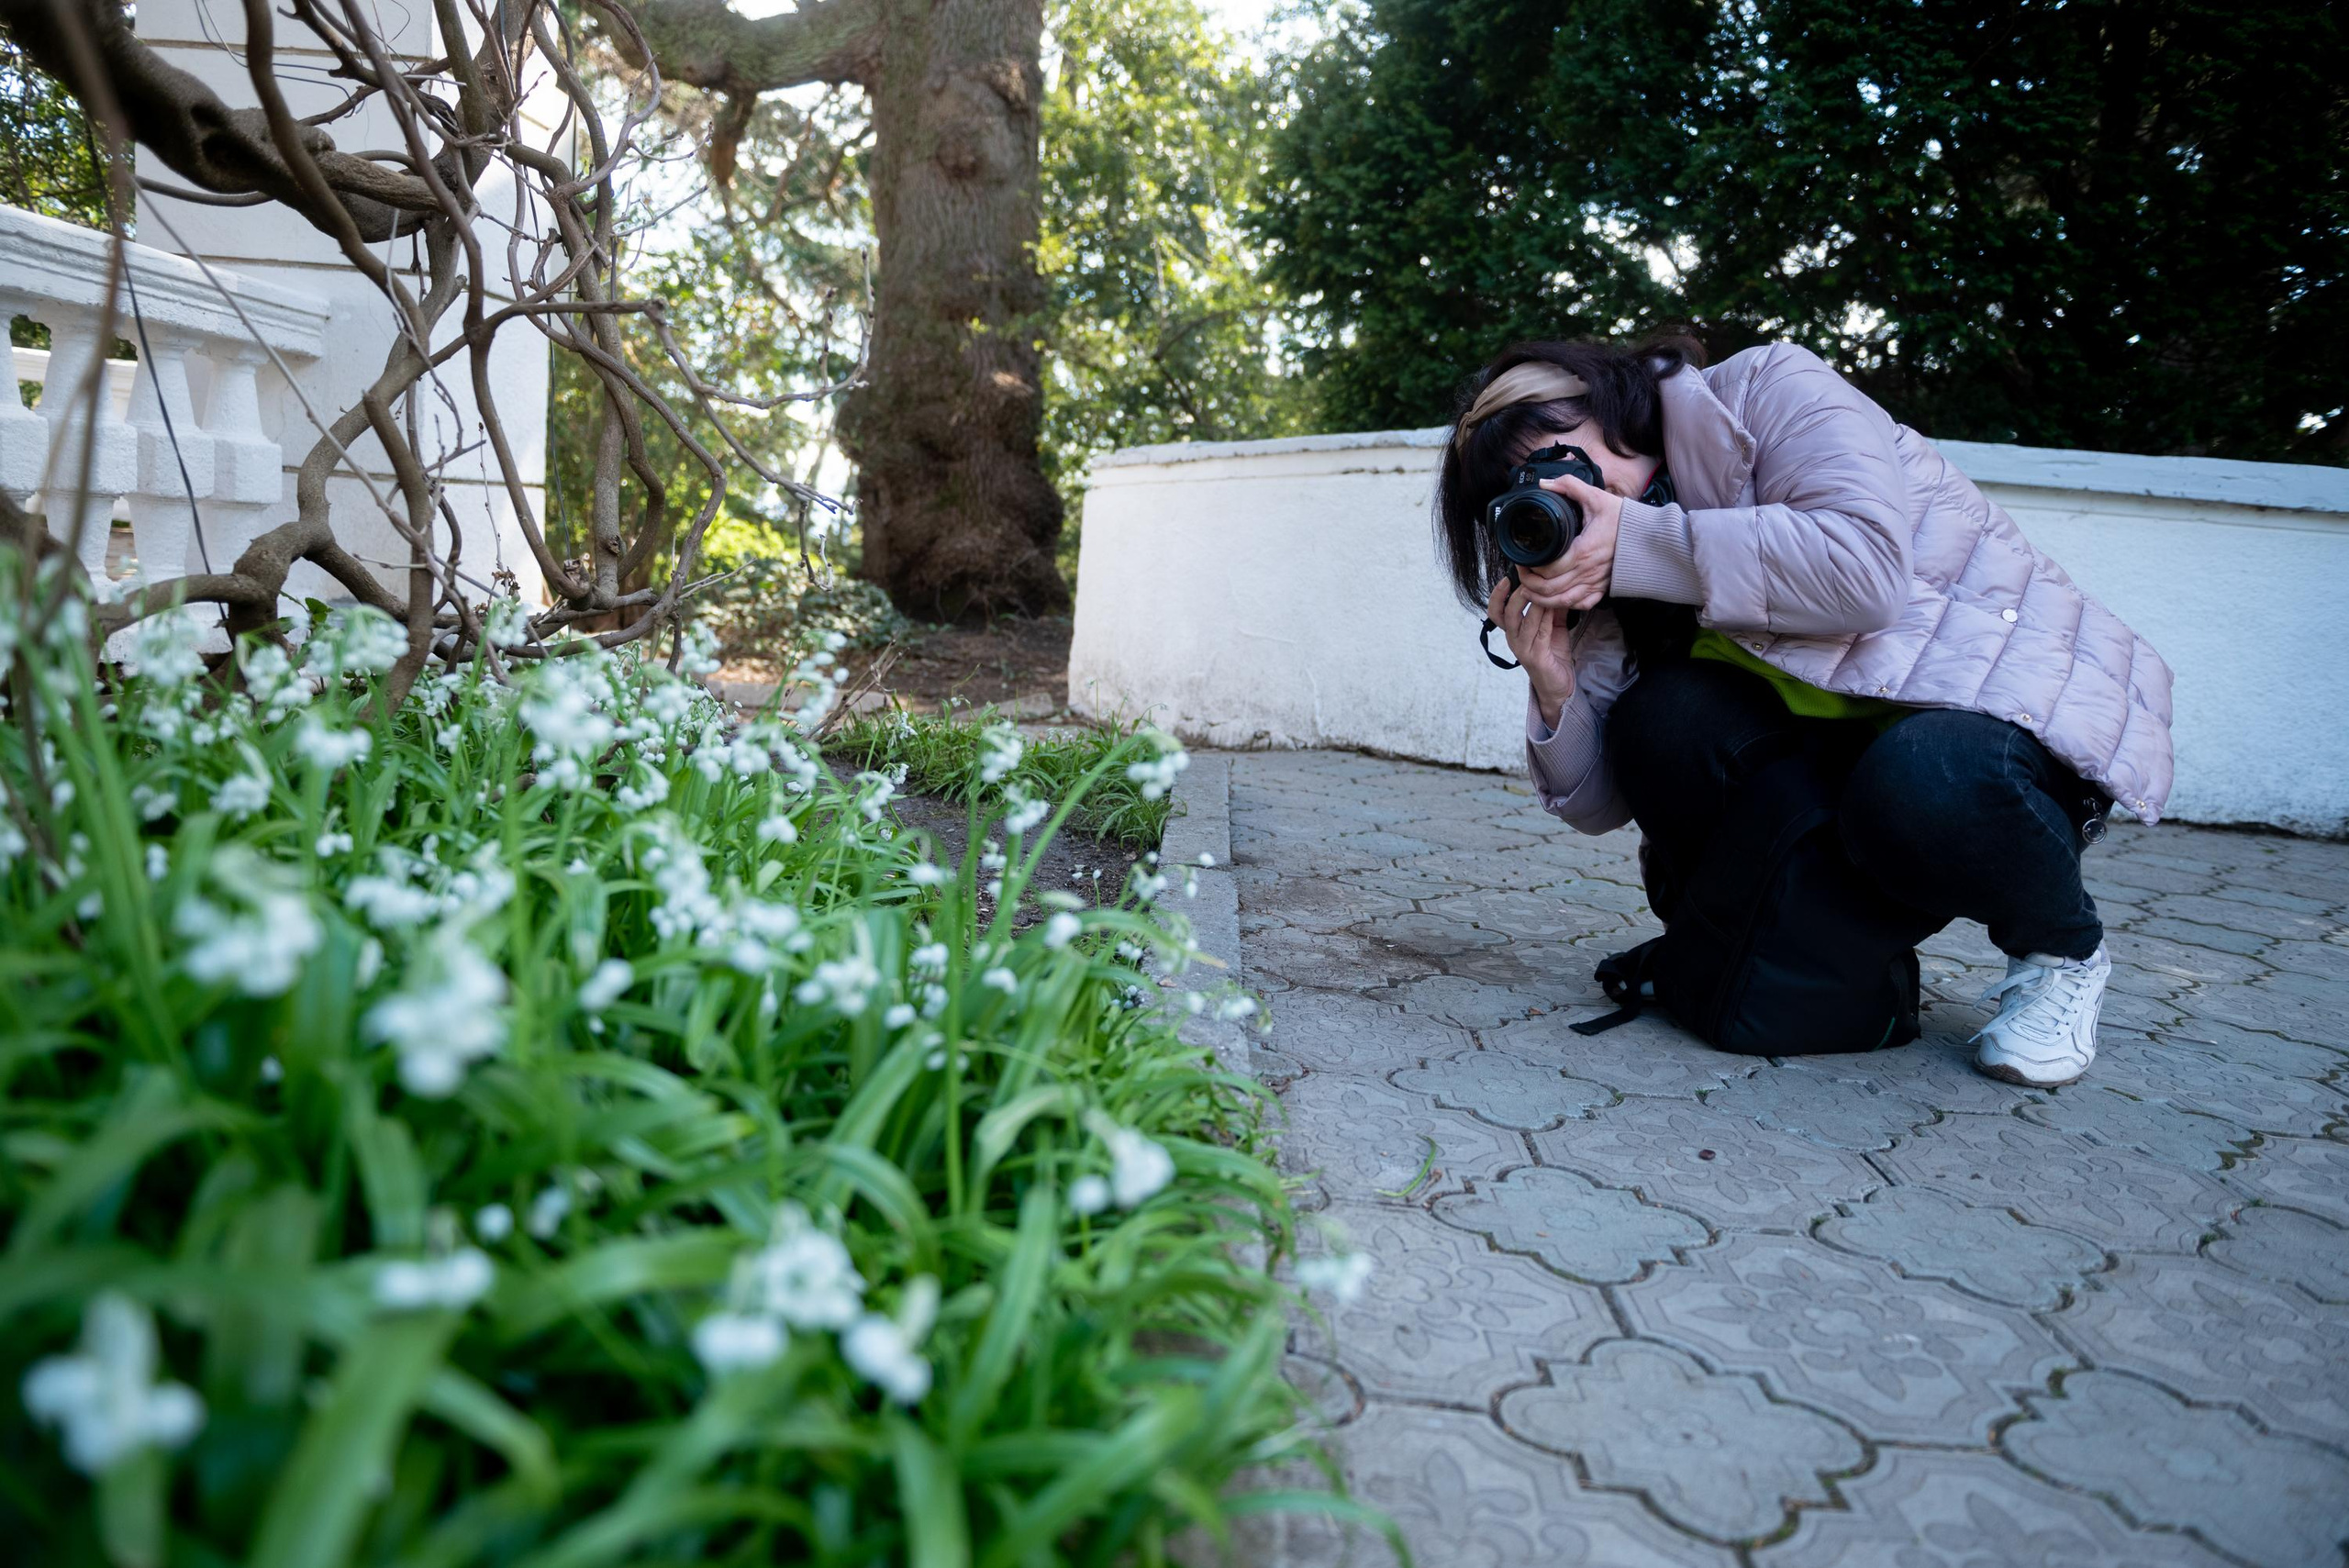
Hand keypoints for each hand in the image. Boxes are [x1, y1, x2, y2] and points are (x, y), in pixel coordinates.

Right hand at [1485, 575, 1576, 728]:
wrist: (1559, 686)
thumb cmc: (1553, 655)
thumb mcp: (1552, 626)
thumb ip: (1551, 608)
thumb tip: (1556, 585)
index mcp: (1513, 632)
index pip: (1496, 611)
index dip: (1497, 595)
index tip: (1507, 577)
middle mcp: (1513, 640)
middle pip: (1504, 614)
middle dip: (1513, 595)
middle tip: (1525, 580)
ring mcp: (1523, 649)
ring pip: (1522, 621)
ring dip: (1532, 603)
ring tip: (1539, 589)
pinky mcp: (1536, 657)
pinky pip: (1539, 632)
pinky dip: (1545, 617)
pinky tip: (1552, 606)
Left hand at [1512, 472, 1622, 613]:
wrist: (1651, 537)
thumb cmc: (1624, 519)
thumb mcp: (1597, 497)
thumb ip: (1570, 486)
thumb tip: (1545, 483)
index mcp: (1583, 551)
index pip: (1548, 569)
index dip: (1530, 568)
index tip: (1522, 559)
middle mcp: (1587, 572)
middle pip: (1549, 589)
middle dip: (1529, 583)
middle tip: (1522, 572)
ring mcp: (1595, 583)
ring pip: (1560, 602)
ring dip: (1541, 598)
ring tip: (1530, 588)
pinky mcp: (1602, 589)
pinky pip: (1579, 605)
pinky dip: (1563, 605)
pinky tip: (1554, 596)